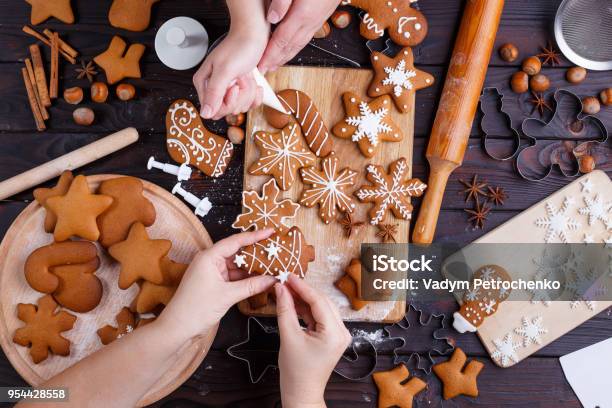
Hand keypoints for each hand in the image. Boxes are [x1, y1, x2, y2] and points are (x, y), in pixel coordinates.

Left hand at [158, 229, 276, 340]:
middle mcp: (210, 260)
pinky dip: (245, 277)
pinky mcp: (214, 283)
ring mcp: (211, 272)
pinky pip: (233, 276)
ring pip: (236, 265)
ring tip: (271, 265)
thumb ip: (252, 286)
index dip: (254, 236)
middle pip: (237, 252)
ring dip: (252, 267)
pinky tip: (259, 279)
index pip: (235, 241)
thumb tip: (272, 279)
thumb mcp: (228, 295)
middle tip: (274, 250)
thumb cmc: (196, 308)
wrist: (178, 328)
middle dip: (255, 252)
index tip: (270, 231)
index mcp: (209, 257)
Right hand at [193, 26, 266, 119]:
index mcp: (204, 83)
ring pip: (240, 107)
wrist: (254, 35)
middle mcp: (214, 88)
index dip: (227, 103)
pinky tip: (255, 82)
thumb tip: (205, 113)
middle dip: (240, 95)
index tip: (234, 87)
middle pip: (228, 110)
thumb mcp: (225, 70)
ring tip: (247, 76)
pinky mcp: (241, 90)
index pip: (213, 110)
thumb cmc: (239, 47)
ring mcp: (228, 90)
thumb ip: (214, 93)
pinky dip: (256, 94)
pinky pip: (249, 103)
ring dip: (249, 92)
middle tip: (241, 77)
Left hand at [259, 0, 340, 72]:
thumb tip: (272, 18)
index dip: (270, 55)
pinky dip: (296, 45)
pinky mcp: (322, 15)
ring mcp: (318, 20)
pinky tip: (292, 46)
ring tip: (276, 63)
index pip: (281, 40)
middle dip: (277, 60)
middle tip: (265, 70)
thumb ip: (282, 0)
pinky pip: (307, 36)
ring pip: (300, 43)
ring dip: (287, 55)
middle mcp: (311, 21)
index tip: (260, 65)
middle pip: (290, 46)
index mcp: (302, 14)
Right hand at [275, 274, 351, 407]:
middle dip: (303, 291)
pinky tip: (293, 303)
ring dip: (304, 299)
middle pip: (322, 302)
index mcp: (335, 333)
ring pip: (321, 308)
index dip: (302, 287)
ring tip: (286, 291)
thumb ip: (285, 309)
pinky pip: (320, 317)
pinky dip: (306, 310)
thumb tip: (281, 288)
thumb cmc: (296, 371)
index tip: (288, 276)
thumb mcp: (288, 337)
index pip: (318, 301)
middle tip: (285, 282)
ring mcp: (339, 334)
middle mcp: (342, 332)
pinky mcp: (332, 336)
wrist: (301, 393)